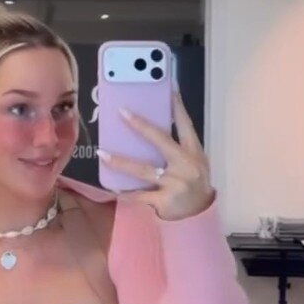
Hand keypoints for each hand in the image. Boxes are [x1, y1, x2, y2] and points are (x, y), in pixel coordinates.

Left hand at [96, 91, 215, 221]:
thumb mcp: (194, 162)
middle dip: (141, 126)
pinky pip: (140, 195)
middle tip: (122, 112)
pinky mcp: (165, 200)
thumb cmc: (193, 183)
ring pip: (143, 170)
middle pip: (161, 141)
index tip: (169, 88)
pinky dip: (126, 193)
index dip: (177, 107)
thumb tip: (151, 128)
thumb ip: (178, 146)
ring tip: (103, 153)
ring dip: (121, 162)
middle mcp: (185, 165)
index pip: (185, 125)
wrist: (200, 214)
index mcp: (193, 152)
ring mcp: (175, 183)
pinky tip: (112, 189)